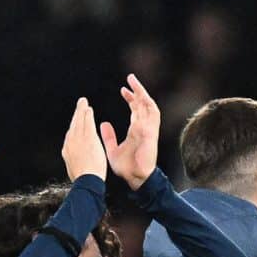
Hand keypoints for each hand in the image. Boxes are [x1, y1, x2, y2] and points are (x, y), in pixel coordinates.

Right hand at [60, 96, 106, 182]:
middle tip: (79, 105)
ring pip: (79, 122)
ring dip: (81, 111)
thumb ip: (76, 162)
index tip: (76, 121)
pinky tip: (88, 109)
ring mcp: (78, 140)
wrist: (86, 182)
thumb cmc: (84, 181)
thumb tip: (77, 162)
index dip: (74, 126)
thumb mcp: (75, 171)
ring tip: (83, 103)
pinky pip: (87, 123)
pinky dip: (87, 115)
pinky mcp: (87, 138)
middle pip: (73, 125)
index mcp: (67, 151)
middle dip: (76, 115)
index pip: (70, 135)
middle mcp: (70, 143)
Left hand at [98, 73, 161, 188]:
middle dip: (138, 91)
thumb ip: (109, 136)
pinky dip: (149, 106)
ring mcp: (149, 130)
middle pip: (143, 104)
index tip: (122, 89)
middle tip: (130, 78)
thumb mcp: (113, 149)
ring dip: (144, 94)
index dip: (130, 98)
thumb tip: (103, 123)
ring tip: (136, 83)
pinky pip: (154, 116)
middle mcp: (144, 127)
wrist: (135, 178)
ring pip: (149, 106)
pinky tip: (143, 98)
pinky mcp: (152, 134)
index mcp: (136, 130)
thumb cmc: (126, 167)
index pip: (135, 109)